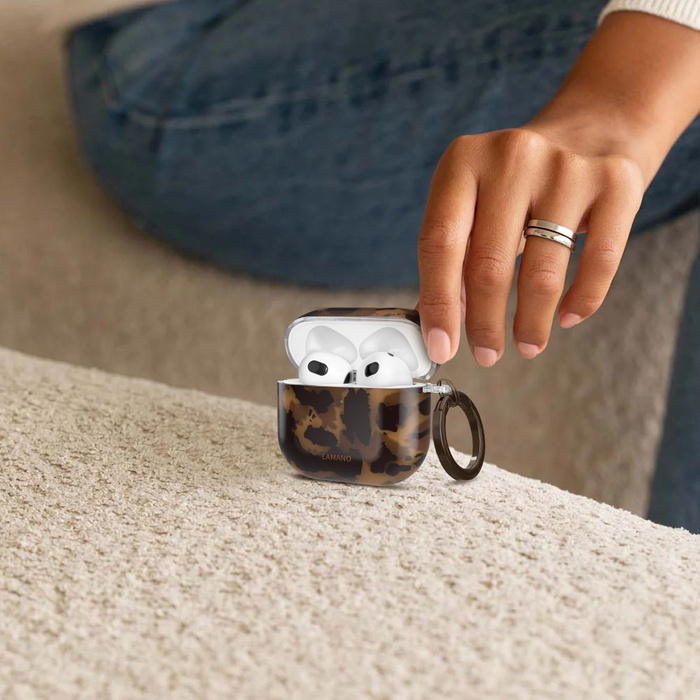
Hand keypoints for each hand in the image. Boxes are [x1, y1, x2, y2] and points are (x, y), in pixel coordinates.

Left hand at [417, 12, 699, 366]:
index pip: (440, 244)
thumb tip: (442, 322)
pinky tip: (567, 317)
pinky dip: (581, 301)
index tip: (441, 346)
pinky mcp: (616, 183)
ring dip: (530, 323)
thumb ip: (455, 253)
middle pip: (489, 264)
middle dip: (484, 324)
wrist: (593, 128)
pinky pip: (598, 262)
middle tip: (485, 353)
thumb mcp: (474, 200)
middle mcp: (512, 158)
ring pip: (542, 272)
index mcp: (462, 161)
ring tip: (527, 345)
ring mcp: (567, 168)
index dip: (439, 304)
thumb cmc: (519, 181)